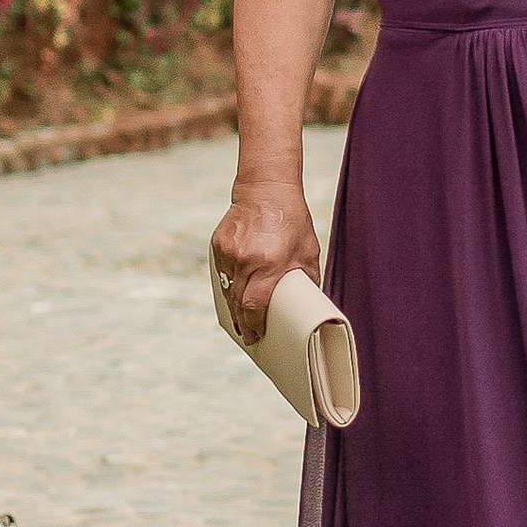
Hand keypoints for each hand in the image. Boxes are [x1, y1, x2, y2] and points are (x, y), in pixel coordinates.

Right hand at [211, 182, 320, 342]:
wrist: (265, 190)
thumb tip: (308, 303)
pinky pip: (222, 273)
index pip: (254, 305)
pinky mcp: (218, 246)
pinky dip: (229, 285)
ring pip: (227, 290)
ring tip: (241, 321)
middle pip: (237, 303)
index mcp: (268, 264)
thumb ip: (307, 278)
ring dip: (234, 307)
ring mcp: (228, 253)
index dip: (254, 325)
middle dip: (243, 322)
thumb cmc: (292, 221)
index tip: (256, 336)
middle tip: (248, 336)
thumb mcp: (308, 251)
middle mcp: (244, 261)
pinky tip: (236, 294)